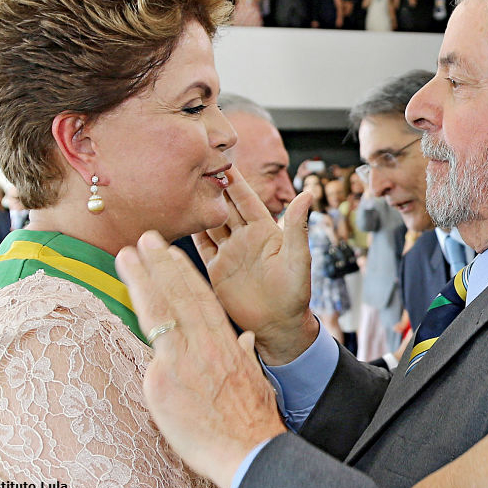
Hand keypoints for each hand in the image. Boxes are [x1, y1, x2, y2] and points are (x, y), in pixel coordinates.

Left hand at [116, 232, 286, 487]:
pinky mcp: (163, 379)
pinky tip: (124, 294)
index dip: (184, 273)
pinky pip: (147, 347)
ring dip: (142, 277)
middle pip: (179, 295)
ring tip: (127, 255)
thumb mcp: (253, 379)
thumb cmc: (251, 421)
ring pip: (159, 309)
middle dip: (160, 264)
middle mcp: (204, 344)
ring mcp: (182, 359)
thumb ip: (243, 354)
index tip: (172, 254)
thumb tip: (243, 339)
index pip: (201, 299)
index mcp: (225, 342)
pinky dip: (138, 316)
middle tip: (144, 238)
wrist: (248, 450)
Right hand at [193, 169, 314, 364]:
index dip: (234, 181)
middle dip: (212, 187)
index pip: (246, 199)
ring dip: (199, 208)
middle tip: (195, 166)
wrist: (278, 327)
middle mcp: (245, 238)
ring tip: (183, 188)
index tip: (222, 160)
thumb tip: (308, 193)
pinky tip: (179, 220)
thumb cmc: (295, 294)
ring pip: (210, 224)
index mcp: (265, 231)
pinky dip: (191, 234)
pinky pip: (202, 247)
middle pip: (225, 207)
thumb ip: (298, 226)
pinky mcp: (216, 271)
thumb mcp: (299, 258)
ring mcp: (229, 253)